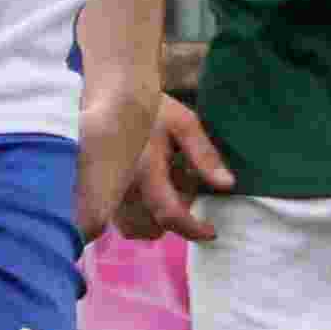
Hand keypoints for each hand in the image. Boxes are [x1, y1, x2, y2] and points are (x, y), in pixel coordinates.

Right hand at [92, 84, 233, 241]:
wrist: (115, 98)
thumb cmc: (154, 110)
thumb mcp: (185, 124)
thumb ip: (204, 156)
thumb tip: (227, 185)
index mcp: (146, 171)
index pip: (170, 214)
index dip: (193, 229)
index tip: (211, 231)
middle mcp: (124, 188)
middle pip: (153, 228)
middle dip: (174, 217)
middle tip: (182, 186)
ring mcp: (110, 193)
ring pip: (136, 229)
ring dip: (156, 219)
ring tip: (166, 187)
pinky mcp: (103, 193)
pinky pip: (123, 222)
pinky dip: (140, 216)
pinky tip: (149, 190)